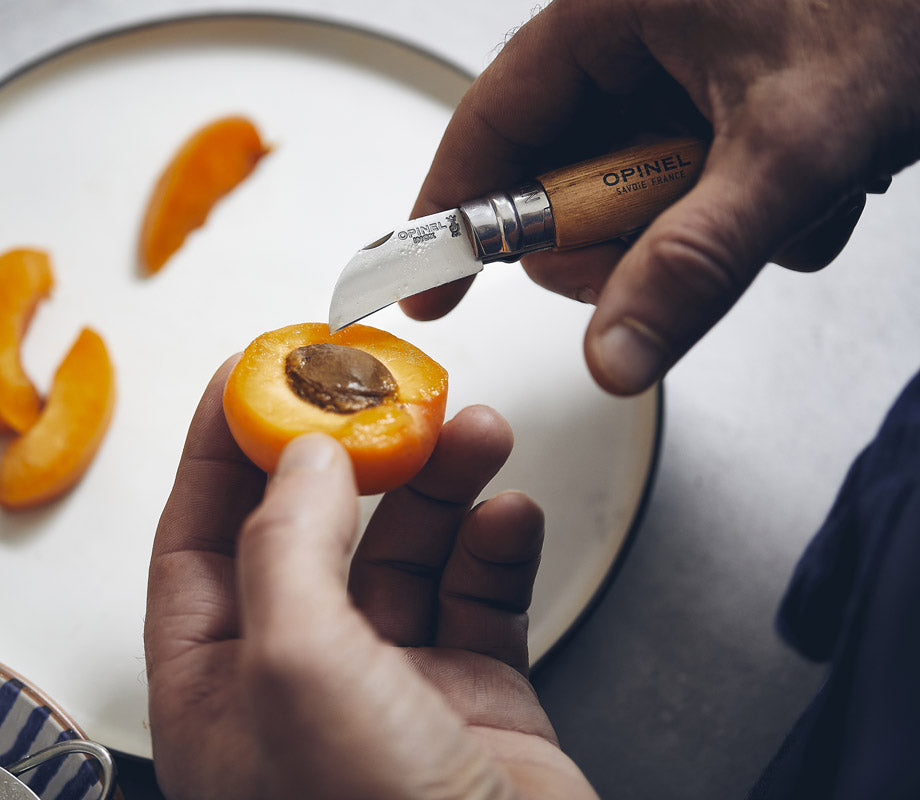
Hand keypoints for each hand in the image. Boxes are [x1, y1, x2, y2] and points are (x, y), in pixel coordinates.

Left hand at [144, 359, 596, 798]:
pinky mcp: (475, 707)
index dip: (226, 447)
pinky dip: (495, 548)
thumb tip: (303, 454)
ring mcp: (391, 696)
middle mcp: (297, 688)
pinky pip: (481, 601)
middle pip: (313, 534)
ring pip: (406, 557)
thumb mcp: (297, 669)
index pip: (199, 538)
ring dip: (438, 487)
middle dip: (351, 455)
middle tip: (383, 388)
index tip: (259, 369)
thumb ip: (286, 546)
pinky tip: (508, 513)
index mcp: (219, 688)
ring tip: (471, 432)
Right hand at [402, 0, 919, 395]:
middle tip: (684, 242)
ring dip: (705, 232)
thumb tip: (614, 354)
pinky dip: (747, 218)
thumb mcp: (793, 147)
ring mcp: (679, 78)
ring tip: (790, 195)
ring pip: (636, 201)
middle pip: (561, 182)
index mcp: (610, 14)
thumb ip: (696, 259)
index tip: (432, 293)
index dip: (451, 217)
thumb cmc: (903, 5)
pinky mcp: (721, 107)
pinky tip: (813, 188)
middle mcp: (633, 42)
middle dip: (624, 239)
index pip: (488, 125)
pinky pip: (693, 196)